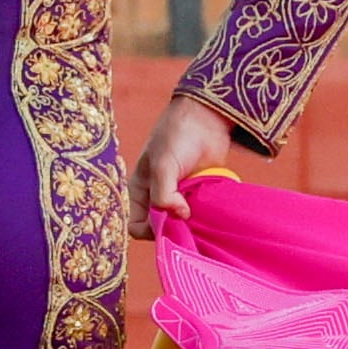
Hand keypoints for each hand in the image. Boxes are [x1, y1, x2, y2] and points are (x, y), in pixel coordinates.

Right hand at [127, 93, 235, 231]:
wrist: (206, 117)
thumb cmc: (176, 137)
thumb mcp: (163, 166)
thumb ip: (163, 196)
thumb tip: (179, 217)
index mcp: (140, 192)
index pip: (137, 226)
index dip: (150, 230)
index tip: (168, 222)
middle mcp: (157, 198)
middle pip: (161, 229)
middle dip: (173, 229)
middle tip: (188, 218)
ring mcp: (180, 198)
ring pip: (182, 224)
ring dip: (191, 224)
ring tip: (200, 212)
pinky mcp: (198, 195)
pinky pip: (199, 215)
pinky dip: (204, 216)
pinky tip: (210, 209)